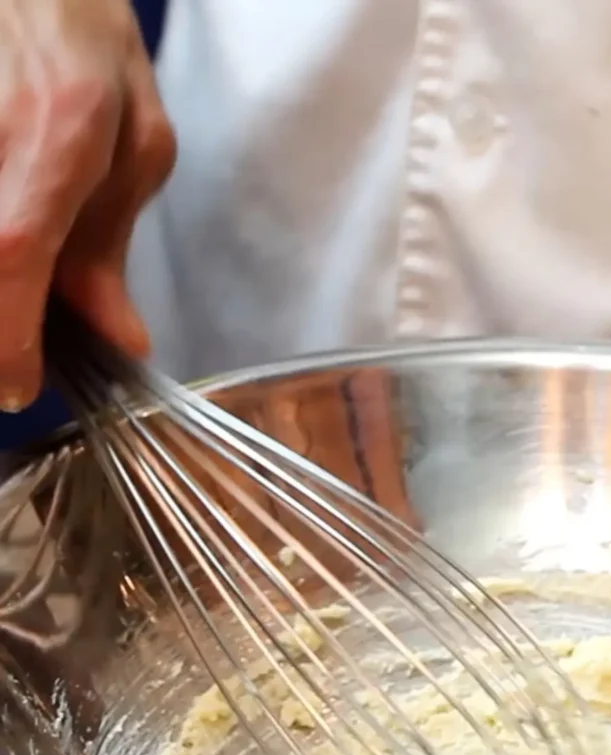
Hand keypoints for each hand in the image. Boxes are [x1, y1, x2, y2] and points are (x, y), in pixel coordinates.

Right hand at [0, 0, 175, 411]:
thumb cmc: (85, 48)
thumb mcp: (135, 147)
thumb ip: (113, 247)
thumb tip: (120, 338)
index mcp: (58, 137)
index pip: (13, 252)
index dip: (6, 334)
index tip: (17, 387)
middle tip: (13, 363)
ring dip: (2, 297)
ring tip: (21, 313)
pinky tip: (15, 276)